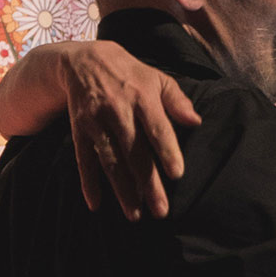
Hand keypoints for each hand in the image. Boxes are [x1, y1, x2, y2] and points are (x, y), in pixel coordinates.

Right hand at [60, 44, 200, 218]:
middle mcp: (118, 111)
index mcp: (142, 97)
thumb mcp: (157, 79)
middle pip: (135, 152)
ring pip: (110, 161)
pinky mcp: (79, 130)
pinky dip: (88, 183)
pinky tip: (96, 204)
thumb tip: (196, 121)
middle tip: (161, 211)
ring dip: (122, 190)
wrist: (85, 61)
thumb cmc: (132, 75)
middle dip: (147, 183)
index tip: (177, 174)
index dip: (167, 151)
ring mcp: (96, 122)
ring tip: (135, 215)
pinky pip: (83, 160)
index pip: (157, 128)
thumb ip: (177, 101)